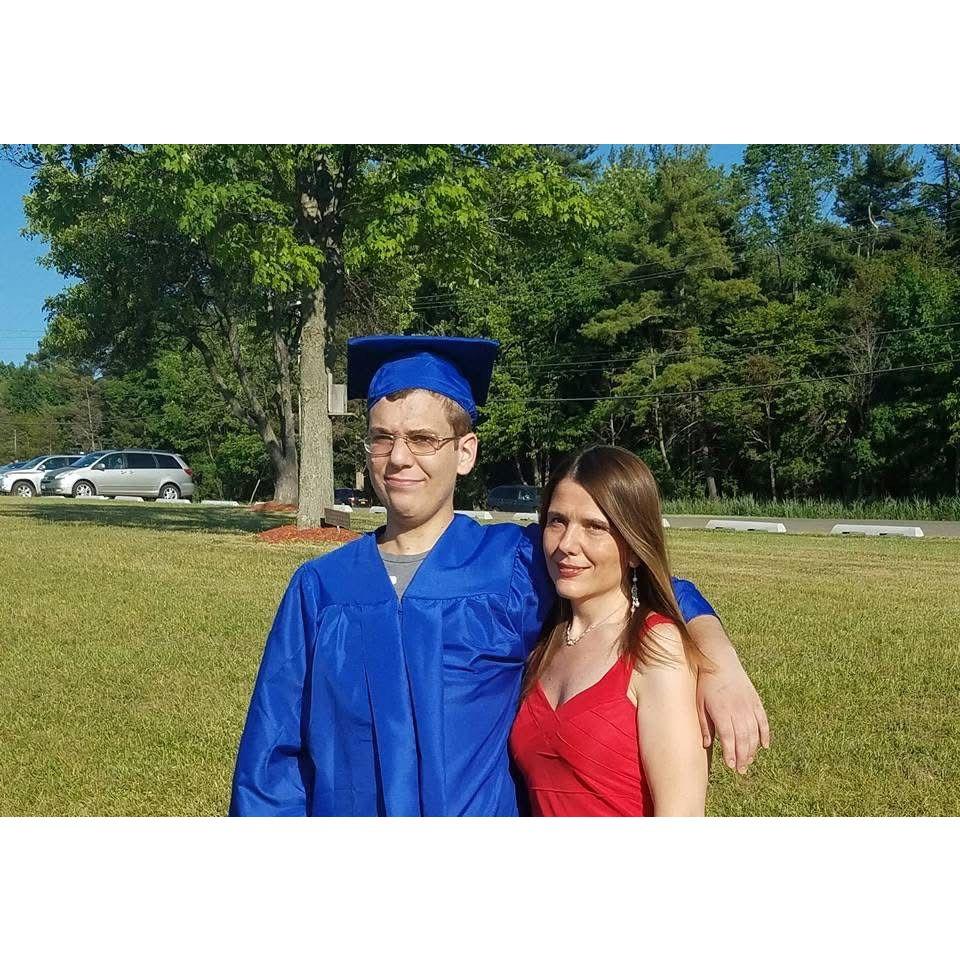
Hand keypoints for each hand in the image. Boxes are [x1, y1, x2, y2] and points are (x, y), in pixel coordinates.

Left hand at [696, 653, 769, 773]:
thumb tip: (706, 745)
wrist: (719, 660)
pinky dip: (765, 734)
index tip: (731, 766)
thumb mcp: (699, 703)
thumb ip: (703, 725)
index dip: (731, 754)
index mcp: (722, 711)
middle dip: (742, 757)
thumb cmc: (705, 683)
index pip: (729, 738)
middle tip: (741, 770)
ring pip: (754, 733)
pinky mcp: (756, 701)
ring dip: (752, 749)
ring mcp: (749, 705)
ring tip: (749, 761)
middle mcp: (738, 710)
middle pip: (743, 739)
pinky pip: (763, 721)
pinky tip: (765, 746)